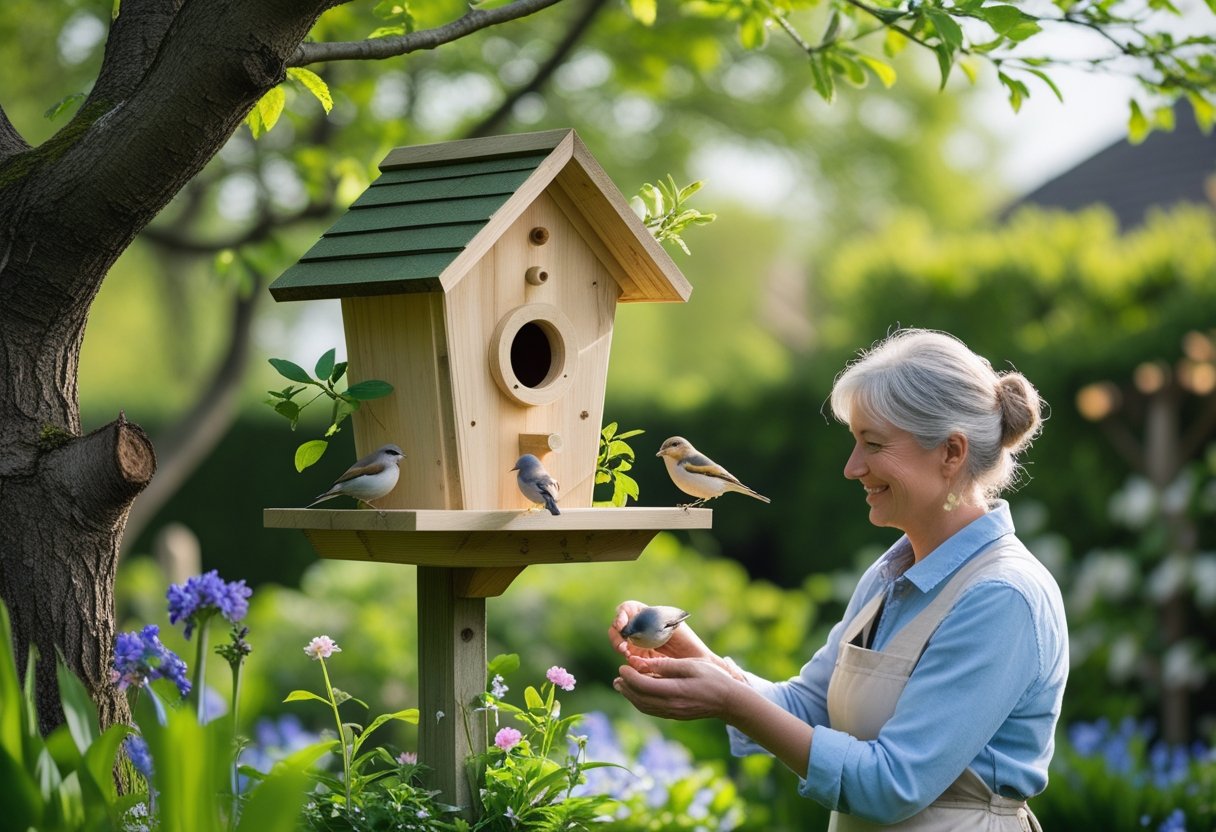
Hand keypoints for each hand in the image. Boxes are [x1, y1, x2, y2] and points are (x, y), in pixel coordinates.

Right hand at [608, 600, 711, 660]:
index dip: (620, 615)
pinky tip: (638, 664)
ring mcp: (637, 647)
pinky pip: (629, 661)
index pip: (626, 610)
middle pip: (617, 628)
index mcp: (645, 616)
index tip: (622, 624)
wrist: (698, 664)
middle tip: (622, 646)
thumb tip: (635, 627)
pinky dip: (631, 663)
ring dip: (619, 648)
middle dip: (616, 636)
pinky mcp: (639, 662)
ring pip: (619, 644)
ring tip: (628, 655)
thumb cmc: (688, 641)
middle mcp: (638, 630)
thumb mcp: (672, 625)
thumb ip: (654, 621)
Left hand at [613, 654, 739, 721]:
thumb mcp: (690, 665)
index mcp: (674, 691)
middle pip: (640, 699)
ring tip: (621, 685)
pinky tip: (639, 694)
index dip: (629, 676)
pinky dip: (641, 702)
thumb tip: (643, 663)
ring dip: (631, 696)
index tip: (622, 666)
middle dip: (626, 688)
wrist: (729, 702)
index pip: (643, 686)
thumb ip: (665, 665)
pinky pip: (653, 711)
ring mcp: (673, 713)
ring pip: (645, 707)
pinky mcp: (676, 715)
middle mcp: (671, 706)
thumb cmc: (713, 678)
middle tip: (617, 677)